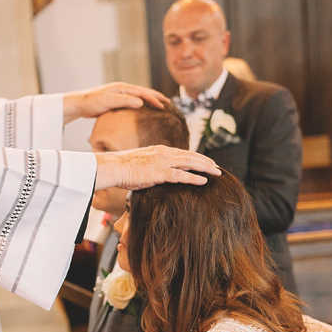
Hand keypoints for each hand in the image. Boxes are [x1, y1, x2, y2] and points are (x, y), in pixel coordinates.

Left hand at [64, 82, 170, 122]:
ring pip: (140, 95)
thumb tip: (141, 102)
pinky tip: (145, 108)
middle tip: (169, 103)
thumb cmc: (92, 102)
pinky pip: (134, 100)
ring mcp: (120, 93)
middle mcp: (123, 89)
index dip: (154, 99)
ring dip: (151, 99)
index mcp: (122, 88)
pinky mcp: (117, 99)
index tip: (164, 106)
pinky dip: (143, 103)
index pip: (143, 93)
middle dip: (157, 97)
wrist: (80, 103)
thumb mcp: (109, 102)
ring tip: (161, 104)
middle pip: (144, 92)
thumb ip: (125, 101)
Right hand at [95, 145, 220, 190]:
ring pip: (190, 163)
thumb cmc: (124, 168)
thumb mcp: (143, 164)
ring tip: (217, 173)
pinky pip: (181, 175)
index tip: (207, 162)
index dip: (197, 157)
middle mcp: (164, 153)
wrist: (113, 167)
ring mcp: (162, 162)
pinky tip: (204, 181)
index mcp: (160, 150)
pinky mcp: (159, 173)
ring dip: (205, 168)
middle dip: (206, 162)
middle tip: (218, 167)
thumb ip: (154, 165)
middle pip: (191, 156)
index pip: (184, 153)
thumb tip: (159, 172)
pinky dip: (193, 178)